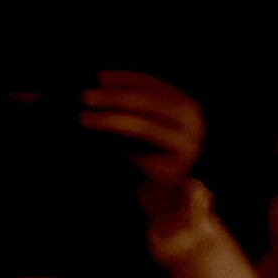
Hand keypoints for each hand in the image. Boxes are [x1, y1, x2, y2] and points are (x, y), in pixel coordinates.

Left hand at [78, 70, 204, 204]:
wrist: (165, 200)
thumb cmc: (148, 160)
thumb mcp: (141, 127)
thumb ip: (130, 108)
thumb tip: (99, 86)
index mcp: (185, 105)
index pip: (152, 84)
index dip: (124, 79)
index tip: (98, 77)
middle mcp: (192, 121)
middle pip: (148, 101)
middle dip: (115, 96)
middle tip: (87, 96)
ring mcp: (187, 144)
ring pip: (144, 125)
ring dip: (111, 119)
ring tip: (85, 117)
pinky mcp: (174, 167)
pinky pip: (141, 152)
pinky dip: (119, 145)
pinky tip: (99, 140)